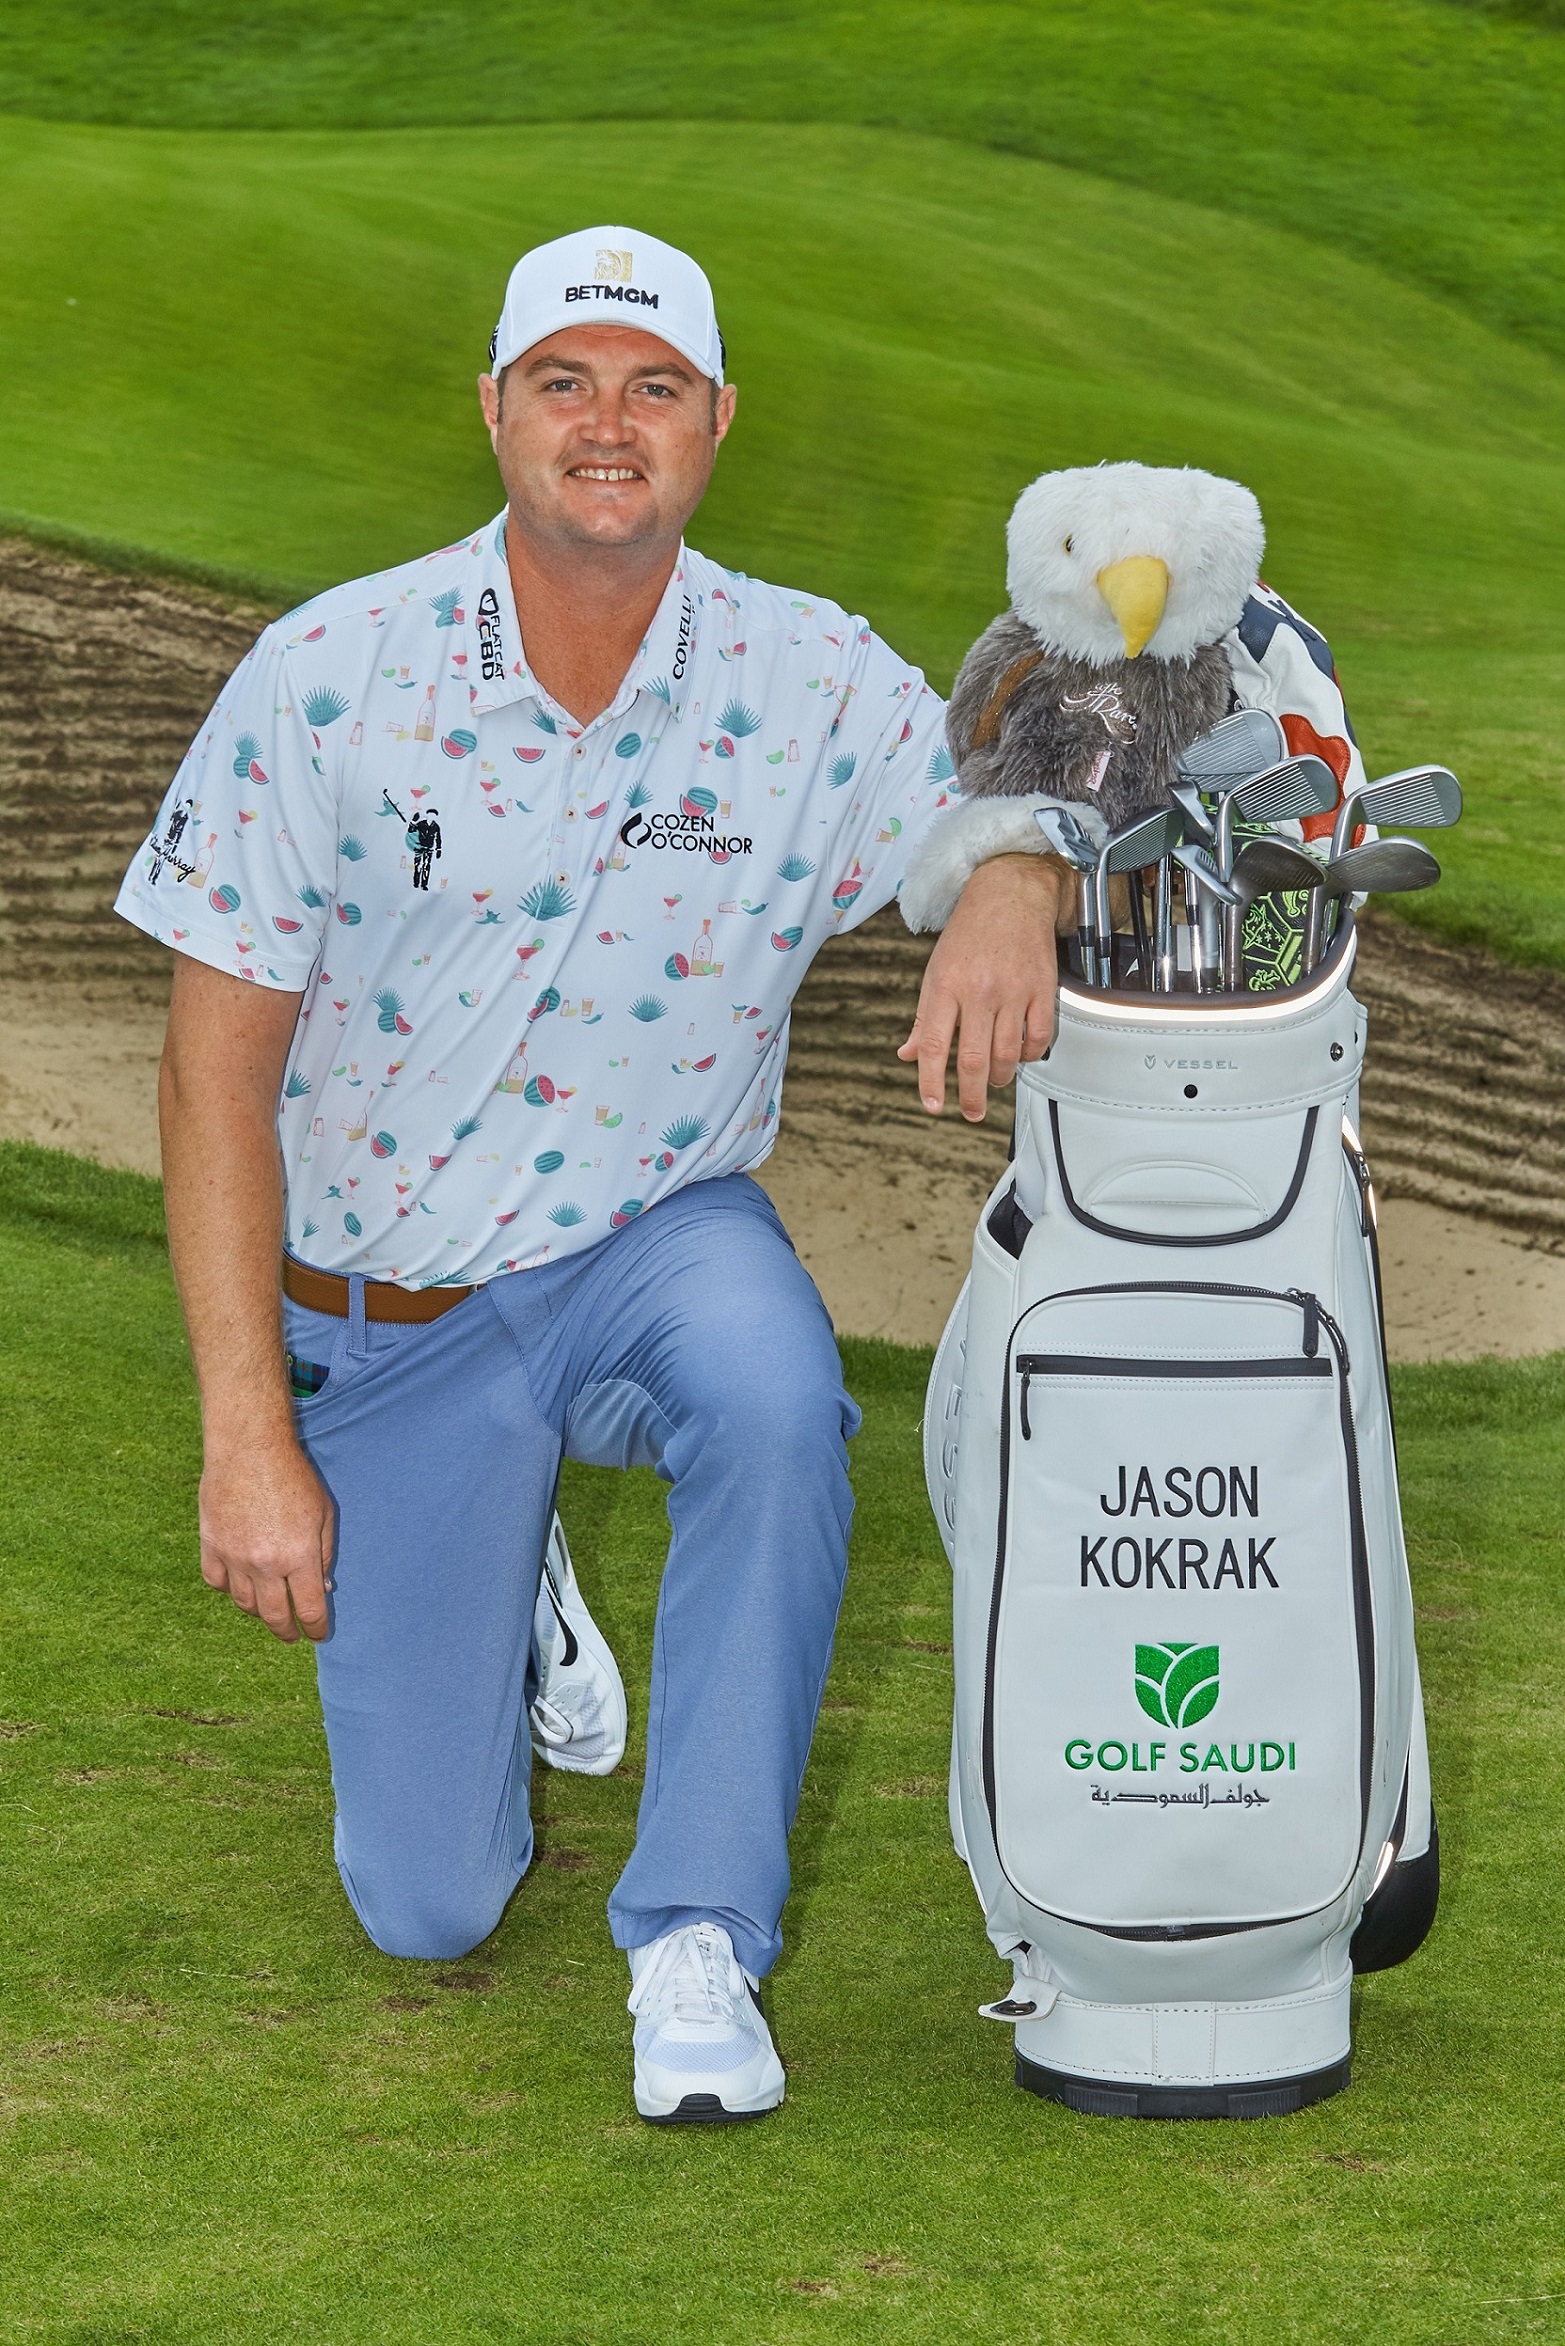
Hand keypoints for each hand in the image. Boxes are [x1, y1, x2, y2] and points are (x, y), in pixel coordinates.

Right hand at [198, 1433, 334, 1642]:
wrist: (249, 1449)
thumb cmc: (293, 1477)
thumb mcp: (324, 1514)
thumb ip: (325, 1554)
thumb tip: (323, 1586)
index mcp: (298, 1557)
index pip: (309, 1609)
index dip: (316, 1628)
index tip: (318, 1634)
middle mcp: (265, 1564)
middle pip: (275, 1615)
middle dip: (287, 1631)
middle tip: (293, 1635)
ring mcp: (234, 1557)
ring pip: (244, 1603)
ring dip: (259, 1612)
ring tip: (269, 1612)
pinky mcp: (211, 1545)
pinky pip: (218, 1582)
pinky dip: (229, 1589)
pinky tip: (240, 1586)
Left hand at [897, 853, 1067, 1119]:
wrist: (1011, 894)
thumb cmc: (969, 933)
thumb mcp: (935, 971)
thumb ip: (925, 1018)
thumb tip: (907, 1055)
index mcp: (945, 986)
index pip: (934, 1045)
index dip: (931, 1082)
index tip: (933, 1106)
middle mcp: (978, 990)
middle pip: (974, 1059)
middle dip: (972, 1095)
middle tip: (971, 1112)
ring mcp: (1013, 991)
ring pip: (1008, 1055)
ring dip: (1000, 1077)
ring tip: (994, 1080)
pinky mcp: (1042, 989)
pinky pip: (1038, 1038)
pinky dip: (1029, 1055)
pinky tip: (1020, 1055)